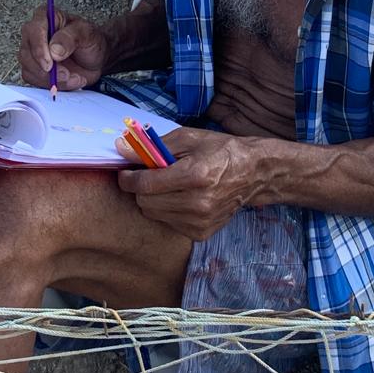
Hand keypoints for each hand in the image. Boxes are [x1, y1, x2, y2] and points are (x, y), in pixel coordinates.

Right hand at [19, 6, 107, 90]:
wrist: (96, 58)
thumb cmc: (90, 40)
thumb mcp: (87, 34)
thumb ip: (70, 38)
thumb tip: (53, 50)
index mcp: (45, 17)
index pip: (33, 30)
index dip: (39, 49)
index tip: (50, 64)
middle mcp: (34, 34)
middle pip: (27, 54)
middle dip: (47, 70)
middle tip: (67, 75)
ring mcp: (32, 53)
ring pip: (29, 70)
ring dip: (53, 80)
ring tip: (74, 77)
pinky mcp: (34, 69)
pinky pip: (34, 81)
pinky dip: (53, 85)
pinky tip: (70, 81)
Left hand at [117, 128, 268, 241]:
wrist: (252, 173)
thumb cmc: (219, 150)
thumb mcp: (187, 138)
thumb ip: (153, 145)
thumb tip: (121, 148)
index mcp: (194, 175)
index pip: (146, 185)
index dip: (129, 178)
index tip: (125, 171)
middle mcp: (198, 203)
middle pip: (146, 203)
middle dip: (141, 188)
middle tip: (148, 175)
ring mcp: (200, 222)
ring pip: (154, 215)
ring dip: (153, 199)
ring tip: (168, 185)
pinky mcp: (202, 233)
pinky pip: (168, 223)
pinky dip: (167, 210)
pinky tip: (181, 197)